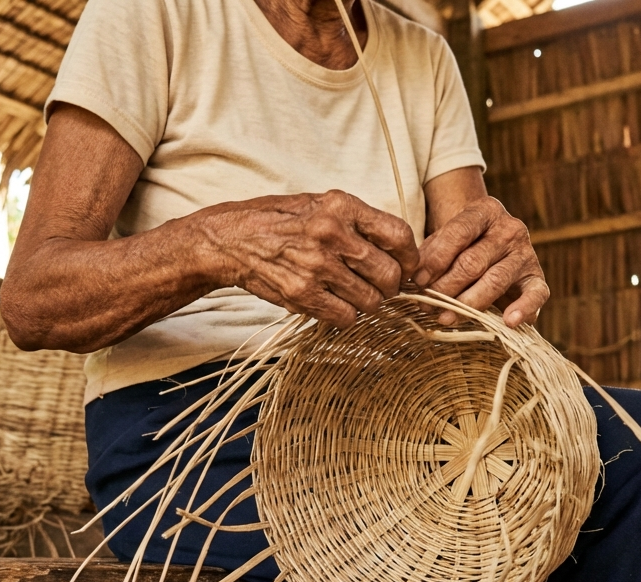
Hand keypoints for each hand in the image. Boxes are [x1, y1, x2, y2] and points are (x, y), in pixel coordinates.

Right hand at [194, 190, 417, 328]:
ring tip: (354, 294)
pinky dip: (347, 315)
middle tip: (380, 286)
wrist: (231, 240)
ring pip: (371, 300)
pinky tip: (336, 304)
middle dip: (391, 286)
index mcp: (341, 206)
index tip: (406, 266)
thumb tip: (398, 249)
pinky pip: (346, 317)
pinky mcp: (303, 294)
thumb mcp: (320, 204)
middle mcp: (332, 234)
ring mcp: (317, 266)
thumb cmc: (279, 220)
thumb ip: (358, 222)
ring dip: (368, 302)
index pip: (398, 235)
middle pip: (389, 274)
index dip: (410, 257)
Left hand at [414, 197, 548, 328]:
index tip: (418, 281)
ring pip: (494, 281)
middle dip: (445, 287)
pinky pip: (536, 294)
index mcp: (486, 210)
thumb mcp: (445, 239)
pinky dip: (524, 309)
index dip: (435, 260)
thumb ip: (431, 254)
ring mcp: (526, 253)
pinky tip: (508, 321)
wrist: (493, 247)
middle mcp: (510, 228)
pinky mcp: (536, 278)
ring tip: (446, 317)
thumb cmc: (462, 245)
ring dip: (467, 304)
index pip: (458, 233)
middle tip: (427, 304)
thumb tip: (415, 280)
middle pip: (473, 262)